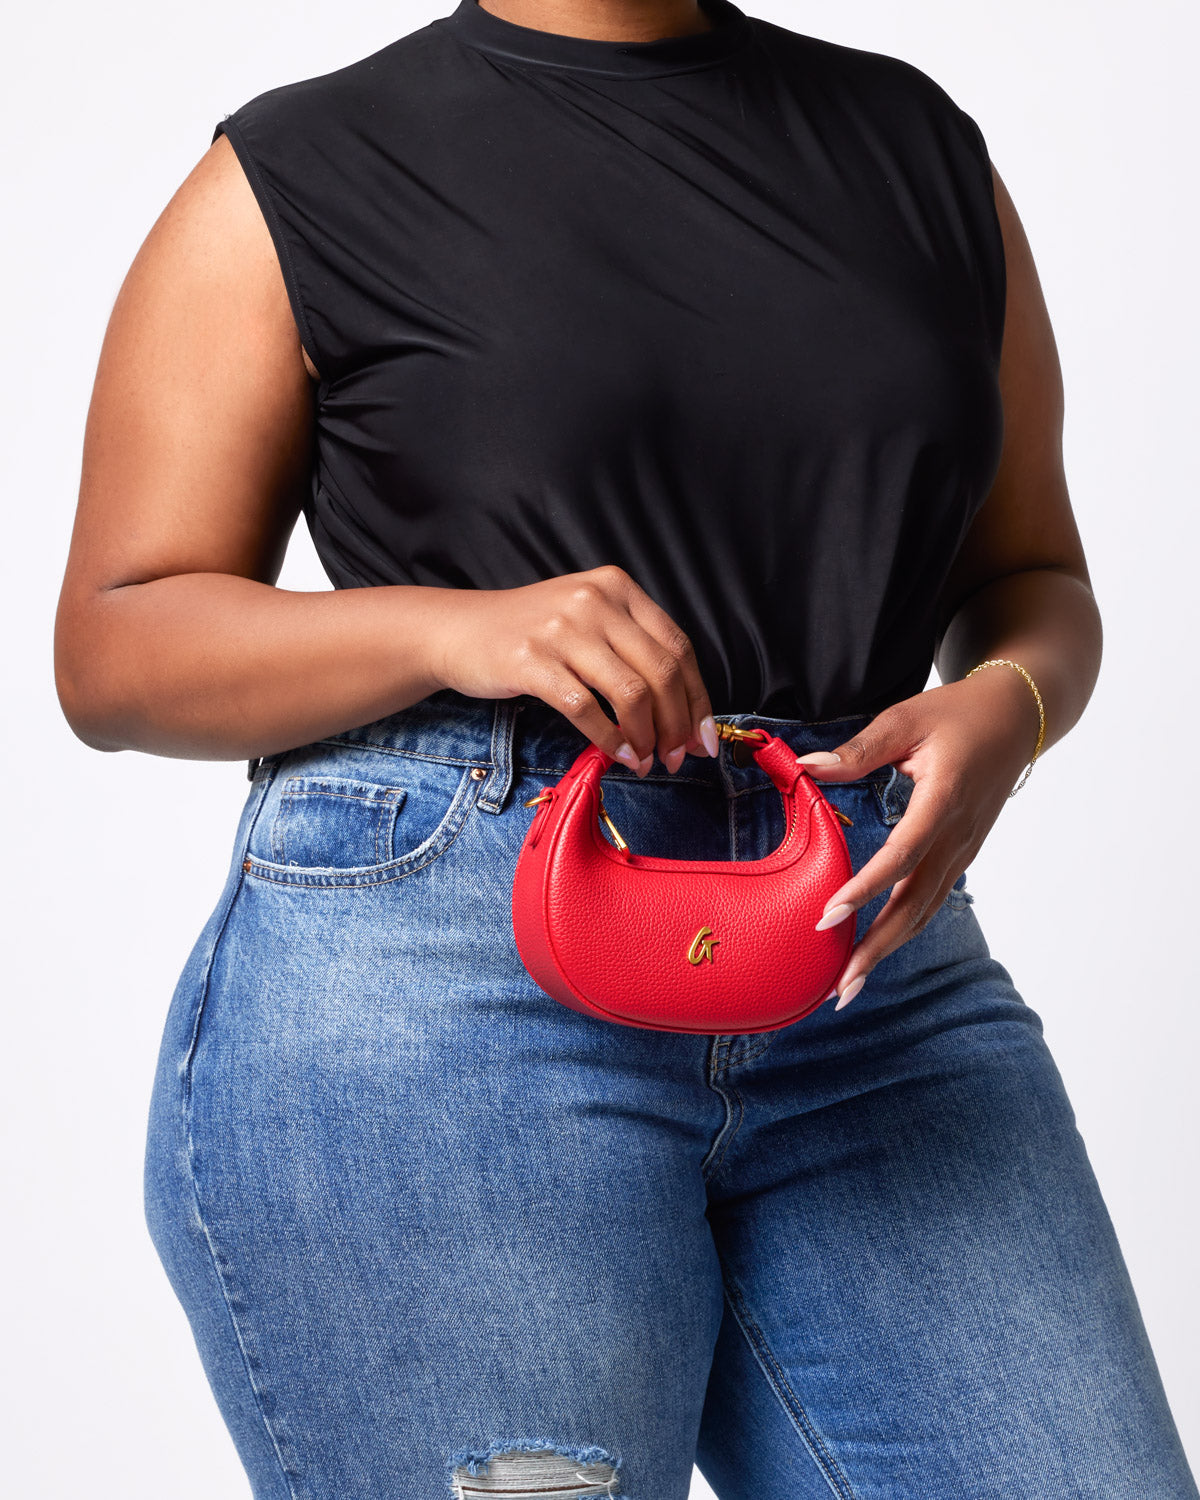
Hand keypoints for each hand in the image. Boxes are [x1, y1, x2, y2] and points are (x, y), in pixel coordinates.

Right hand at [427, 565, 721, 774]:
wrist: (459, 630)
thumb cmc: (530, 632)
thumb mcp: (587, 618)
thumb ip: (632, 647)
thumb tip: (683, 710)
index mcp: (617, 587)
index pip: (678, 647)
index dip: (697, 699)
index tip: (704, 737)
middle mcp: (594, 601)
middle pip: (661, 672)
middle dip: (677, 724)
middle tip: (676, 756)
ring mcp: (561, 628)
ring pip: (630, 693)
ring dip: (645, 738)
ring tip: (645, 761)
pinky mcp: (531, 660)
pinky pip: (586, 709)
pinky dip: (609, 740)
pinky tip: (616, 755)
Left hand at [801, 669, 1041, 1009]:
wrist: (1016, 717)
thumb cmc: (957, 714)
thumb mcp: (905, 720)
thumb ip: (857, 750)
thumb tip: (807, 766)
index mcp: (943, 800)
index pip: (901, 856)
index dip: (865, 889)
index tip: (828, 917)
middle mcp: (957, 836)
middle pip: (916, 905)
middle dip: (877, 948)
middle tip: (839, 988)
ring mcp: (963, 850)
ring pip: (925, 911)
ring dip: (888, 950)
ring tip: (849, 985)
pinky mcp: (961, 855)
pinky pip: (930, 900)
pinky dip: (903, 930)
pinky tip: (876, 949)